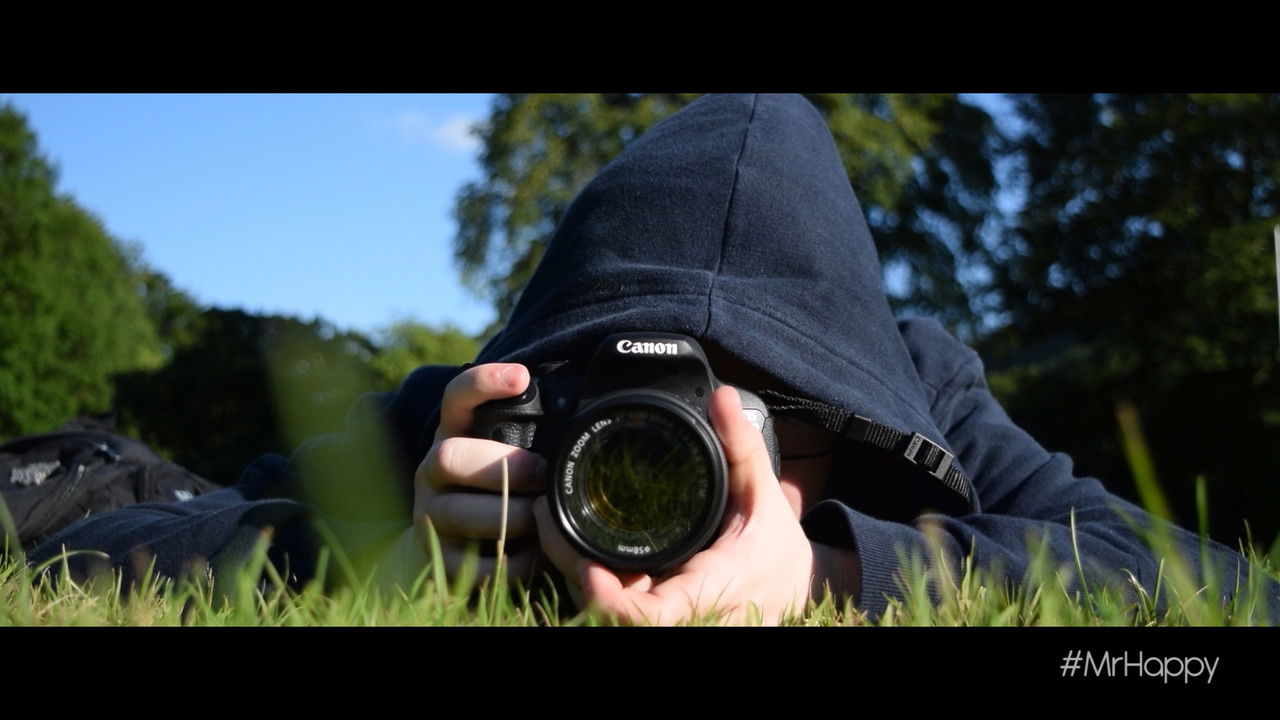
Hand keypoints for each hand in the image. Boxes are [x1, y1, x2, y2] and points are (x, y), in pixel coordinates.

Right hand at [410, 363, 546, 584]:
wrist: (442, 553)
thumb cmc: (490, 493)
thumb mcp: (501, 456)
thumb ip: (527, 437)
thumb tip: (585, 417)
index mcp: (453, 436)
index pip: (456, 398)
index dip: (482, 382)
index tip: (521, 376)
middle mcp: (432, 471)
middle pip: (449, 456)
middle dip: (501, 465)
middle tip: (541, 475)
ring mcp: (429, 515)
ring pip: (459, 512)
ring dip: (510, 516)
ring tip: (542, 520)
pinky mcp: (438, 560)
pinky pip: (474, 562)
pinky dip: (513, 562)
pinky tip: (537, 555)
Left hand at [534, 386, 816, 624]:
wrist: (795, 589)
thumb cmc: (777, 547)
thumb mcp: (764, 494)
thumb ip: (742, 447)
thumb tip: (720, 398)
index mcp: (710, 588)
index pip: (649, 618)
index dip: (610, 601)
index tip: (586, 566)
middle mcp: (688, 616)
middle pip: (611, 618)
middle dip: (573, 576)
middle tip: (548, 520)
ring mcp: (672, 621)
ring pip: (606, 617)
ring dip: (575, 578)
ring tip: (552, 524)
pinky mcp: (659, 618)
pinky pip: (616, 611)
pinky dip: (593, 584)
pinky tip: (573, 547)